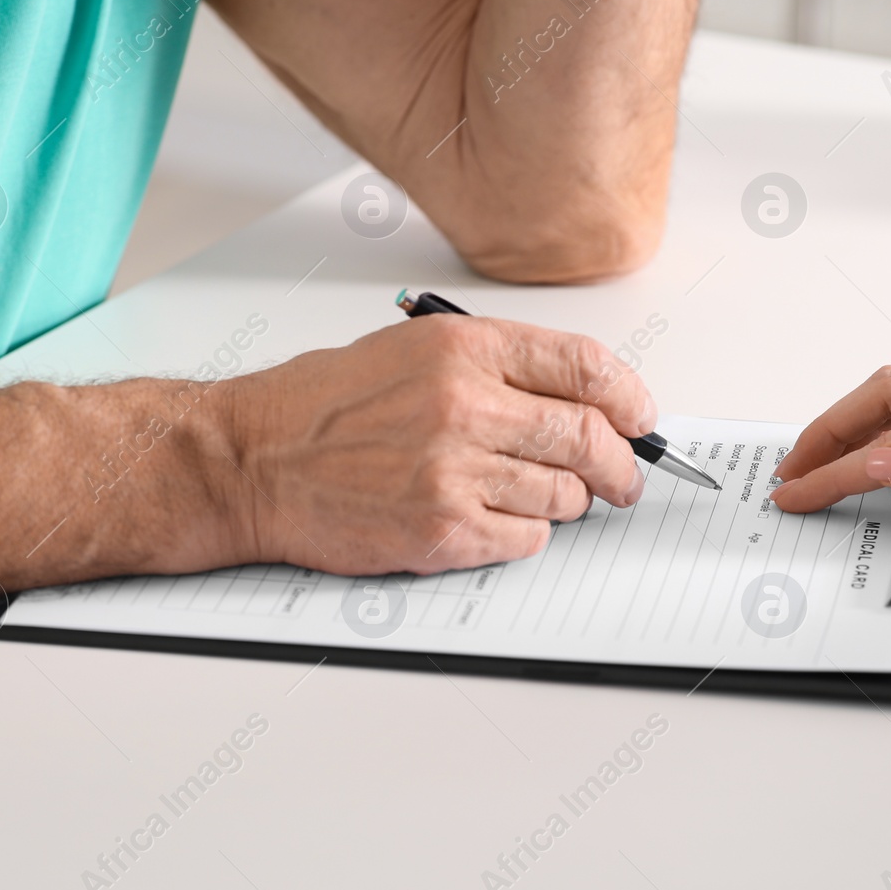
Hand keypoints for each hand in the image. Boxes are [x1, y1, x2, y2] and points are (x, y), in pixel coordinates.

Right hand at [219, 316, 656, 574]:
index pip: (585, 366)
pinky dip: (526, 536)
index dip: (628, 397)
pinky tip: (497, 523)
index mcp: (464, 350)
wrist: (251, 460)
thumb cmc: (321, 407)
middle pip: (589, 436)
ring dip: (568, 502)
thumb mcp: (410, 351)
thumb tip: (576, 396)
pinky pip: (526, 540)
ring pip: (564, 494)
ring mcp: (454, 470)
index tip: (639, 417)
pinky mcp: (440, 530)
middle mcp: (466, 405)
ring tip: (541, 498)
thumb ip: (495, 367)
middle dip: (621, 465)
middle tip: (623, 479)